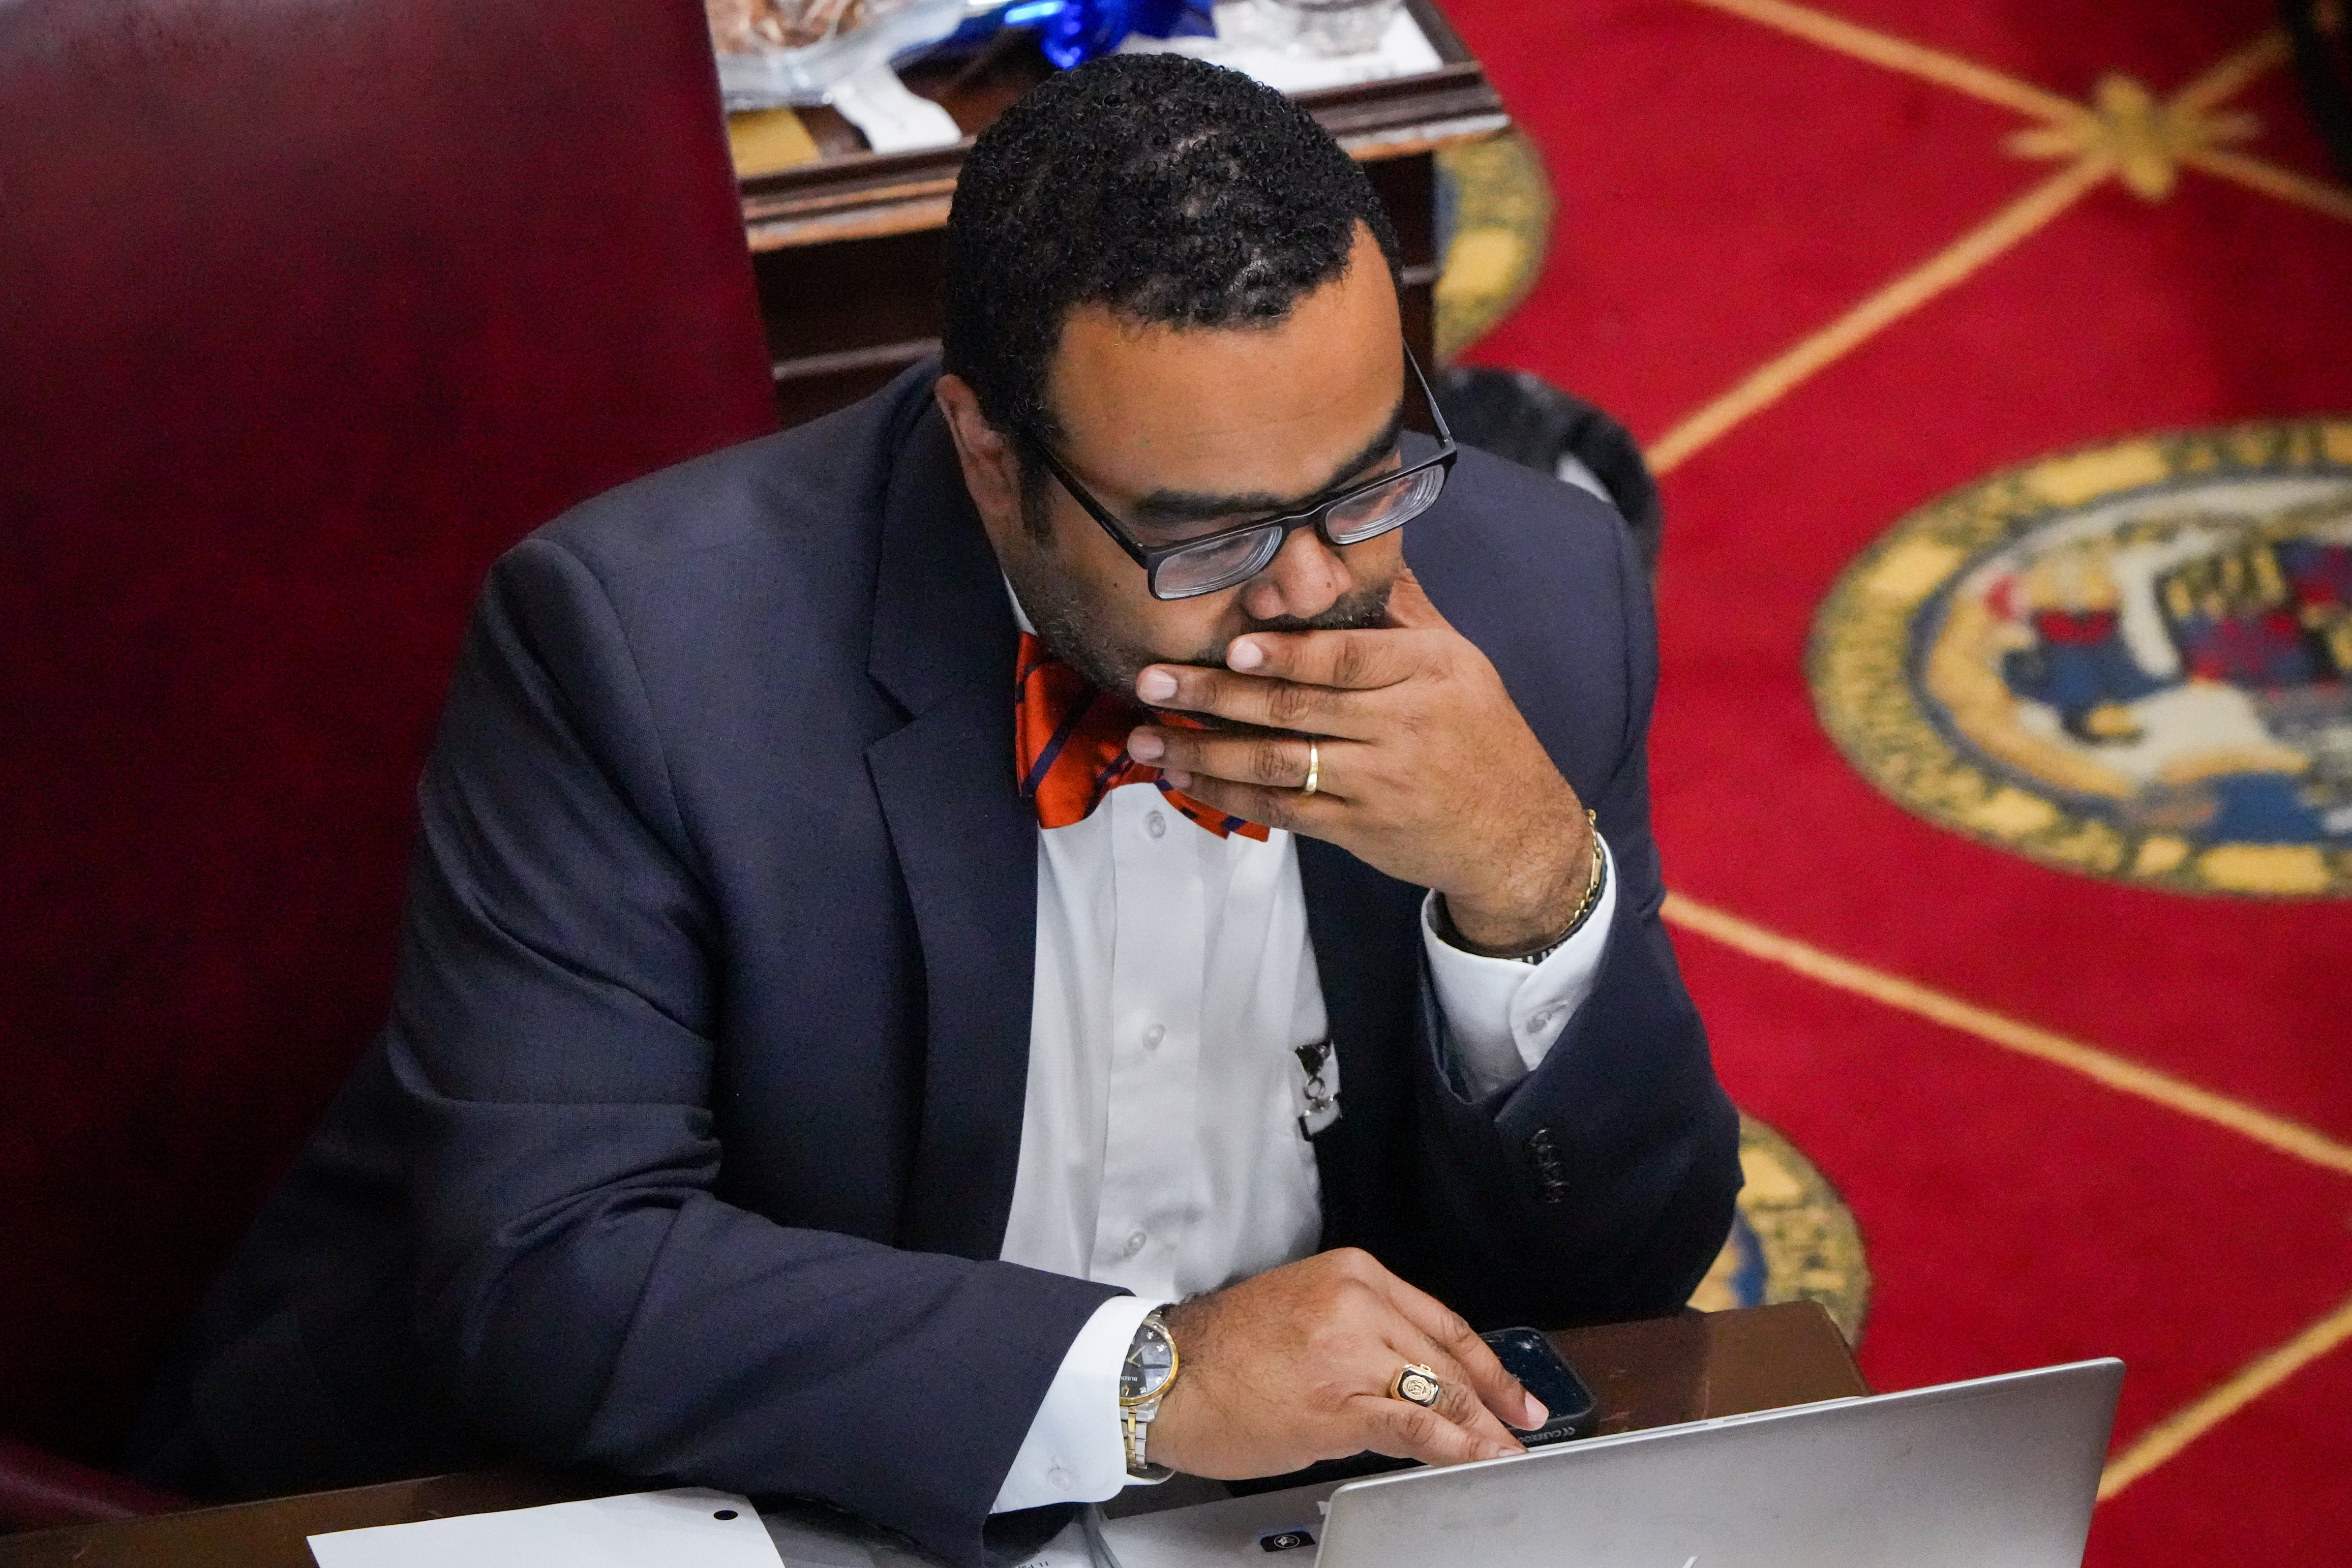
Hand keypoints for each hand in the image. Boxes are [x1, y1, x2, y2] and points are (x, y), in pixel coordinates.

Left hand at [1128, 569, 1593, 951]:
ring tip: (1148, 739)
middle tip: (1152, 682)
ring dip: (1205, 752)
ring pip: (1279, 763)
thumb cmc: (1480, 734)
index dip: (1288, 654)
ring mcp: (1377, 782)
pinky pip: (1283, 809)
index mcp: (1425, 673)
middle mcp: (1401, 726)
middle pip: (1296, 708)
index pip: (1347, 659)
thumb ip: (1400, 608)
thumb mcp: (1458, 660)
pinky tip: (1186, 781)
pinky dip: (1229, 796)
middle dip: (1214, 695)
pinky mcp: (1357, 827)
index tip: (1233, 648)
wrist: (1514, 832)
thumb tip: (1354, 538)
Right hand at [1146, 1249, 1545, 1478]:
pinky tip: (1472, 1460)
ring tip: (1502, 1456)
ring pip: (1438, 1391)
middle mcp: (1358, 1303)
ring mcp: (1350, 1351)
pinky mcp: (1339, 1400)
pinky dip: (1451, 1446)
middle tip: (1519, 1431)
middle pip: (1446, 1358)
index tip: (1512, 1393)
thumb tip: (1412, 1384)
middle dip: (1491, 1402)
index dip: (1487, 1364)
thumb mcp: (1304, 1316)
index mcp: (1353, 1275)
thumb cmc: (1223, 1352)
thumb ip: (1363, 1336)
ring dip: (1478, 1431)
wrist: (1165, 1376)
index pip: (1442, 1322)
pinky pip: (1413, 1424)